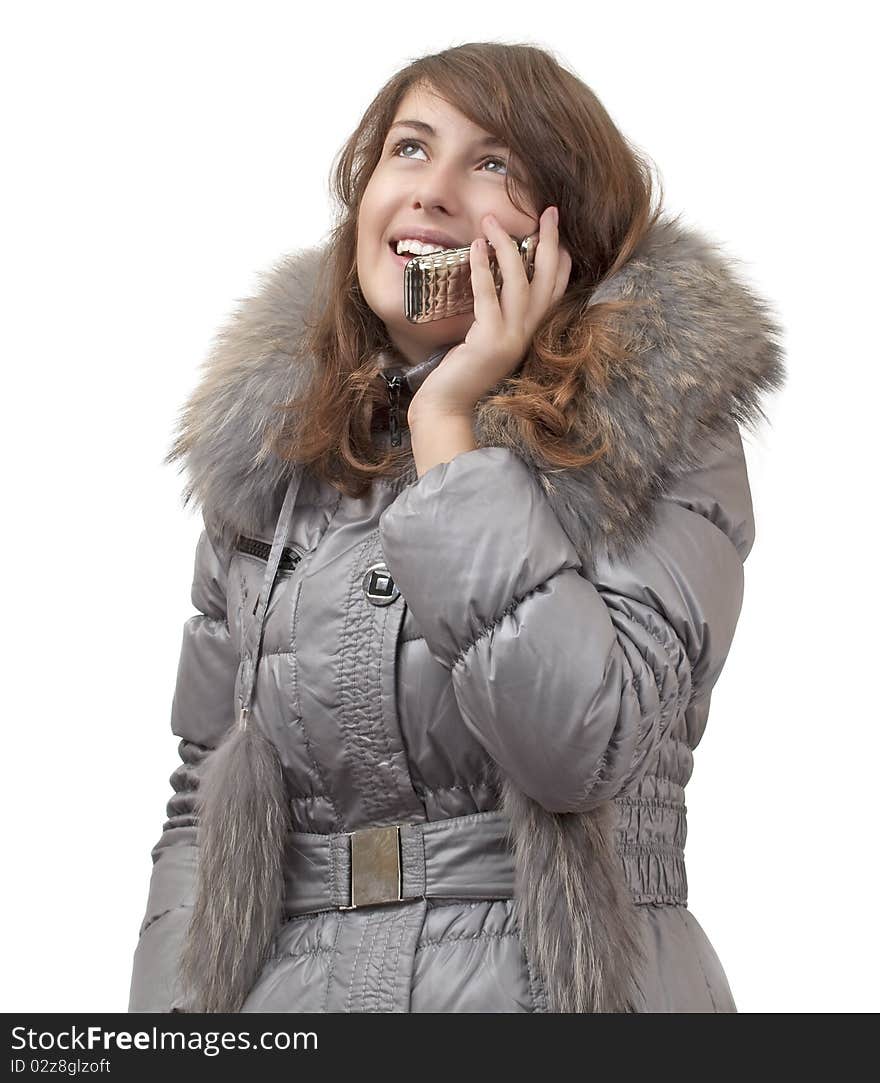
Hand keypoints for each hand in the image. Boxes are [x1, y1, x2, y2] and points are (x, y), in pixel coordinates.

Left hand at [408, 205, 571, 419]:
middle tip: (549, 211)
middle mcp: (528, 334)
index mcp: (531, 333)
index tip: (556, 232)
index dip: (560, 258)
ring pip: (519, 281)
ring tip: (491, 220)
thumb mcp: (487, 339)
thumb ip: (498, 316)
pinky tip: (476, 246)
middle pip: (548, 279)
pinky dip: (482, 268)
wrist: (448, 406)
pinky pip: (488, 295)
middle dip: (549, 241)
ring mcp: (511, 338)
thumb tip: (493, 280)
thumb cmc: (461, 372)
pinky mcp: (489, 340)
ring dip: (506, 246)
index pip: (556, 290)